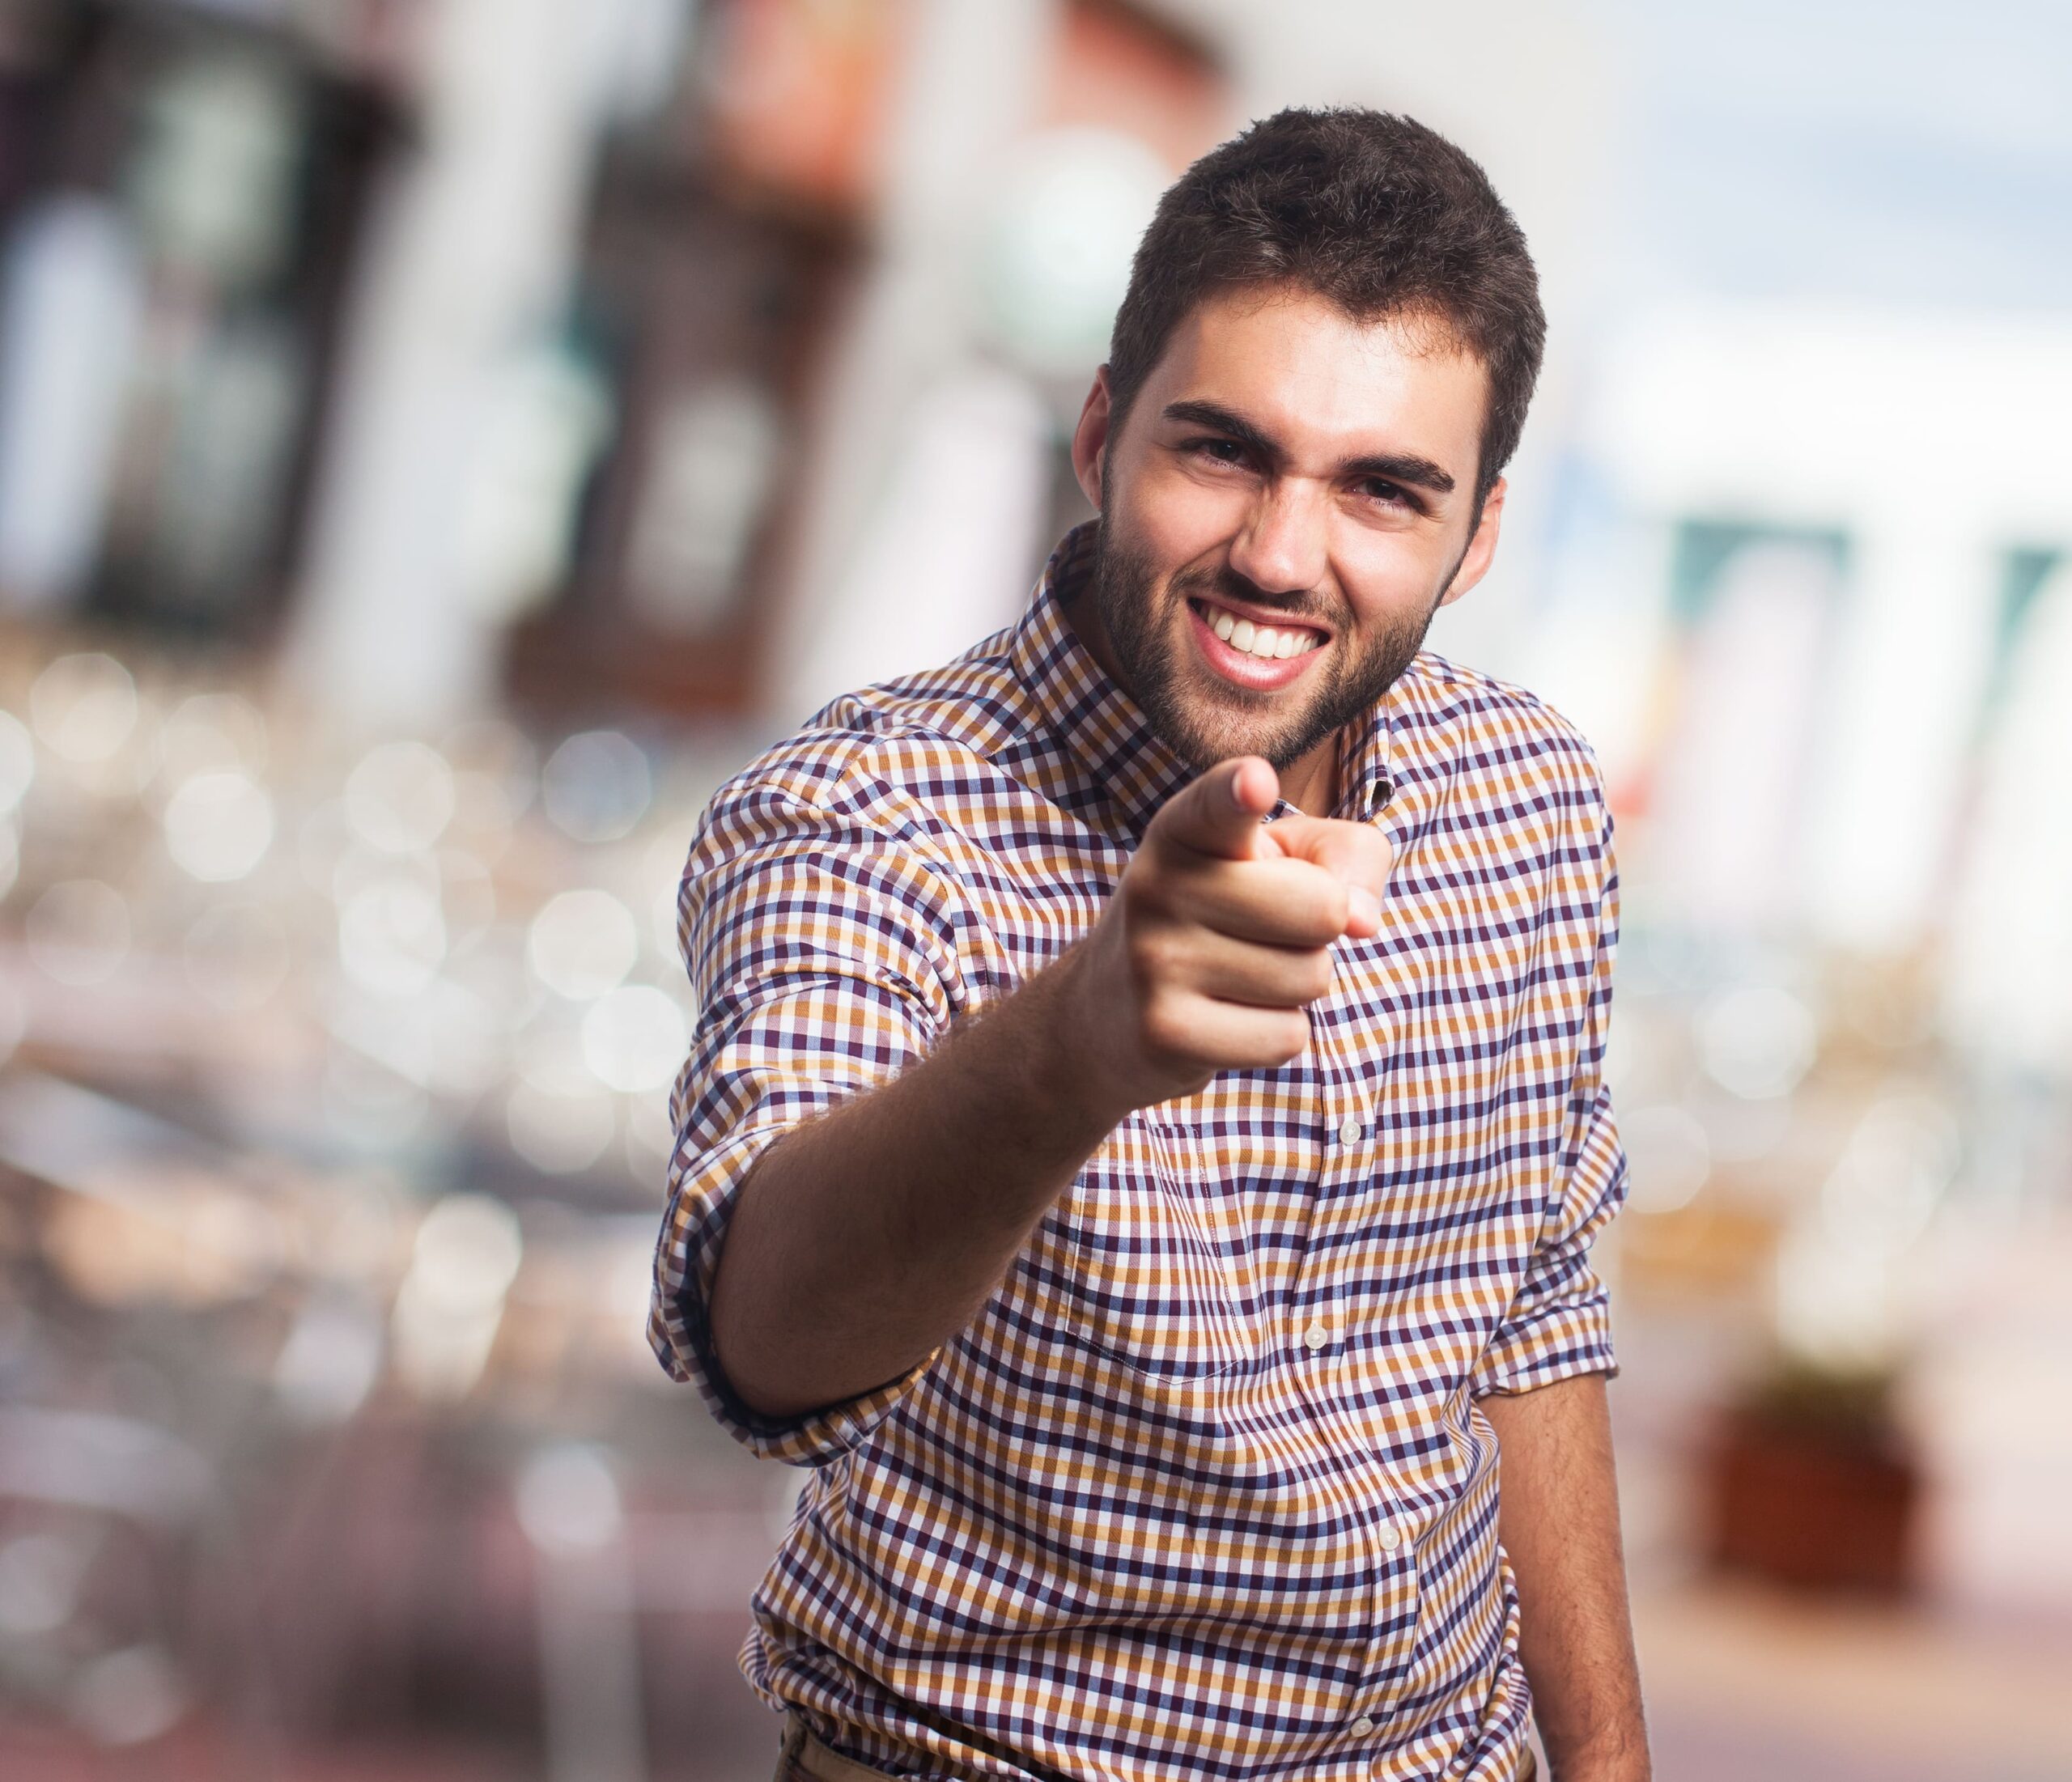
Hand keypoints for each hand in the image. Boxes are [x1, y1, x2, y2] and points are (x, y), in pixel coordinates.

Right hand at [1060, 755, 1393, 1111]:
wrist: (1107, 1014)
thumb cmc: (1221, 918)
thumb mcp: (1281, 862)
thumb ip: (1346, 858)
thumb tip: (1362, 922)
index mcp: (1184, 832)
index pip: (1215, 806)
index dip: (1238, 792)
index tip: (1256, 780)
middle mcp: (1158, 887)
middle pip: (1322, 909)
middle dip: (1320, 929)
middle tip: (1265, 932)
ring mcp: (1155, 962)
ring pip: (1310, 978)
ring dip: (1297, 986)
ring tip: (1239, 976)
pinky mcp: (1165, 1033)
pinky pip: (1287, 1037)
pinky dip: (1276, 1035)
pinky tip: (1226, 1019)